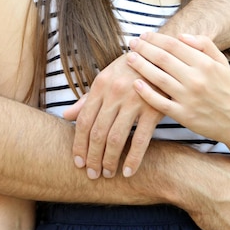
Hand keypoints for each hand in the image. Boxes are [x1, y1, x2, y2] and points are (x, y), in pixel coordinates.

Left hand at [64, 54, 162, 178]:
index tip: (78, 161)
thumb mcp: (108, 77)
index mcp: (100, 85)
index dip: (79, 144)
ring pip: (115, 138)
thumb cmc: (132, 68)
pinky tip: (128, 172)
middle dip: (92, 157)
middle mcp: (114, 93)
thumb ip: (88, 99)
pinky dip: (133, 159)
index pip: (84, 121)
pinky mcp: (153, 109)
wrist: (164, 55)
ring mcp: (134, 101)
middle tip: (91, 174)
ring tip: (107, 174)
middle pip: (97, 133)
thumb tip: (65, 116)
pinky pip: (140, 140)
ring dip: (109, 161)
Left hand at [127, 32, 229, 141]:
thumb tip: (181, 35)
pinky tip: (135, 83)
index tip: (144, 35)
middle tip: (132, 43)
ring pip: (159, 78)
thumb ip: (204, 45)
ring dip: (141, 66)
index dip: (156, 38)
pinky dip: (146, 93)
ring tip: (129, 58)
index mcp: (205, 64)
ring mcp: (188, 98)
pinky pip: (160, 102)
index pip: (174, 45)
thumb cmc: (226, 89)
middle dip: (144, 48)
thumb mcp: (221, 63)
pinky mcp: (183, 115)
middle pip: (163, 59)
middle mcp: (196, 79)